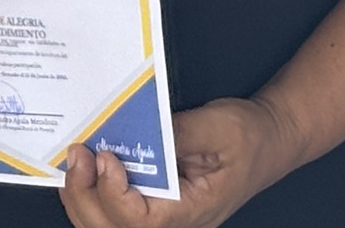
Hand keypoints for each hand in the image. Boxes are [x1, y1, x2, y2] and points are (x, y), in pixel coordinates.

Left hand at [61, 97, 297, 227]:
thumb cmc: (249, 137)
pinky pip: (114, 210)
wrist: (268, 140)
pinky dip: (92, 191)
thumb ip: (177, 132)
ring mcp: (162, 216)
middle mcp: (174, 223)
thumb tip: (135, 132)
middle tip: (77, 154)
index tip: (105, 156)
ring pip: (108, 225)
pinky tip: (86, 166)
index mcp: (193, 212)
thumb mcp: (217, 126)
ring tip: (76, 159)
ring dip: (83, 196)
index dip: (114, 193)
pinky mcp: (153, 203)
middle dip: (86, 196)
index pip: (142, 222)